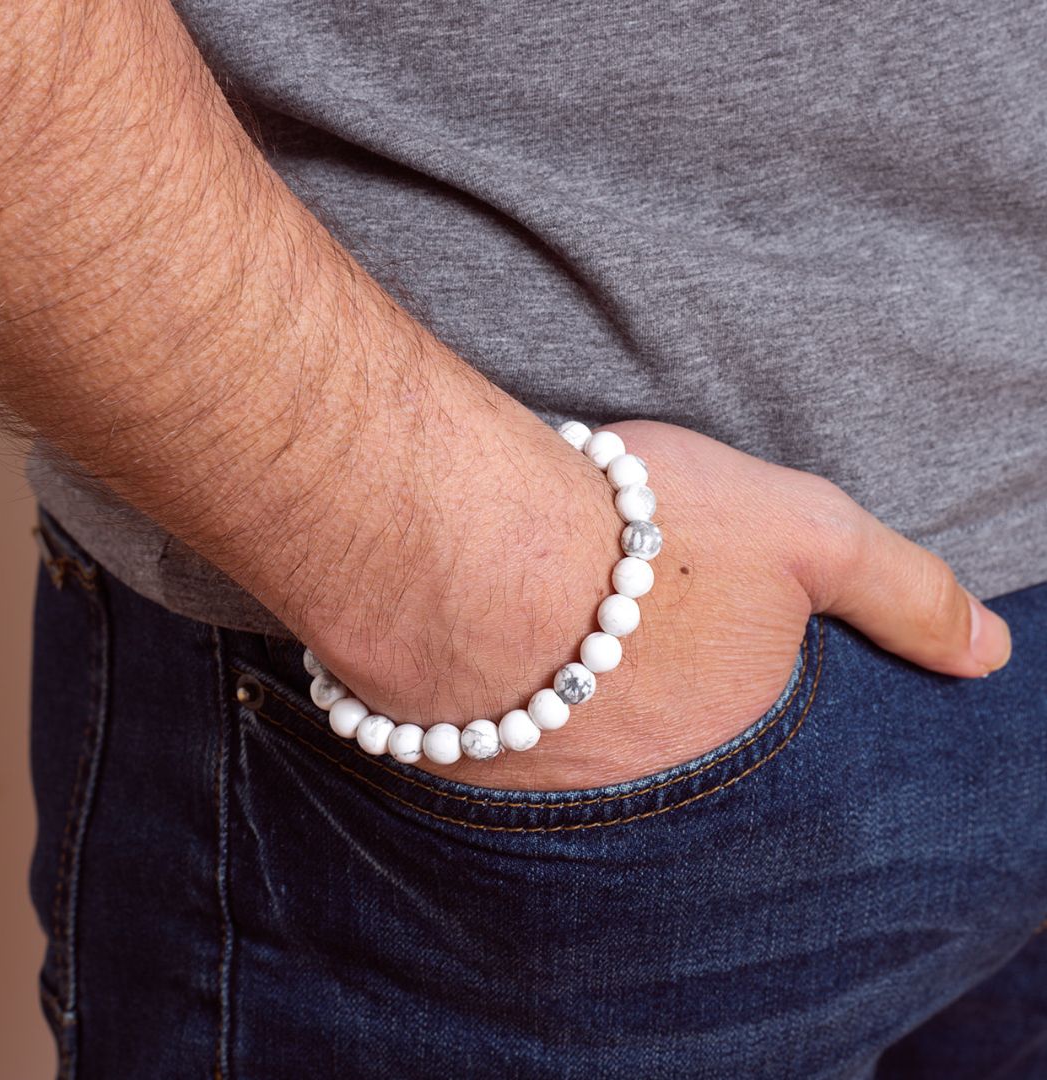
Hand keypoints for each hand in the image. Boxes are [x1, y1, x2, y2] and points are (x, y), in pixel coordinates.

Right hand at [414, 418, 1011, 789]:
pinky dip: (496, 713)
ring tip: (557, 657)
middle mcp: (641, 778)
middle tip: (625, 656)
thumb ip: (903, 593)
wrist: (477, 549)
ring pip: (572, 759)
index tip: (695, 647)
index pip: (751, 738)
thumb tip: (990, 655)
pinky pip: (490, 750)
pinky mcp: (466, 764)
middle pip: (661, 757)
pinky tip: (484, 664)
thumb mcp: (806, 535)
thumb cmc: (641, 531)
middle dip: (651, 713)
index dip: (725, 682)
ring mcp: (550, 782)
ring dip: (570, 719)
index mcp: (729, 727)